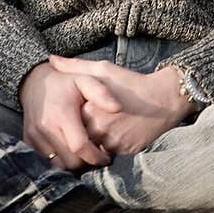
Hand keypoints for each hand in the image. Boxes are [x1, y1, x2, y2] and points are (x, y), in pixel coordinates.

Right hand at [18, 61, 120, 171]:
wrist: (35, 82)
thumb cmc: (66, 83)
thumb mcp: (85, 80)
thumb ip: (102, 93)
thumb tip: (118, 108)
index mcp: (62, 114)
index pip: (80, 147)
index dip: (95, 156)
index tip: (107, 157)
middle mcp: (46, 127)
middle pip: (70, 161)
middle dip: (85, 162)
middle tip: (96, 154)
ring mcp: (35, 136)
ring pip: (58, 164)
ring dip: (72, 162)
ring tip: (83, 152)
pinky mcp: (28, 141)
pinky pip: (46, 161)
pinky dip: (59, 159)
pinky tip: (68, 149)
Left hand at [47, 54, 191, 157]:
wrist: (162, 99)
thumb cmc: (130, 82)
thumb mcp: (103, 69)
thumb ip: (75, 67)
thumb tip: (51, 60)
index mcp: (91, 110)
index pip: (71, 119)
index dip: (75, 114)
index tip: (81, 107)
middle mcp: (100, 130)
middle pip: (82, 135)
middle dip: (84, 128)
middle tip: (94, 117)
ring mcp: (113, 144)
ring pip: (95, 146)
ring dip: (97, 139)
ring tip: (106, 124)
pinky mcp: (125, 152)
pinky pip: (110, 152)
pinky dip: (111, 144)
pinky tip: (117, 131)